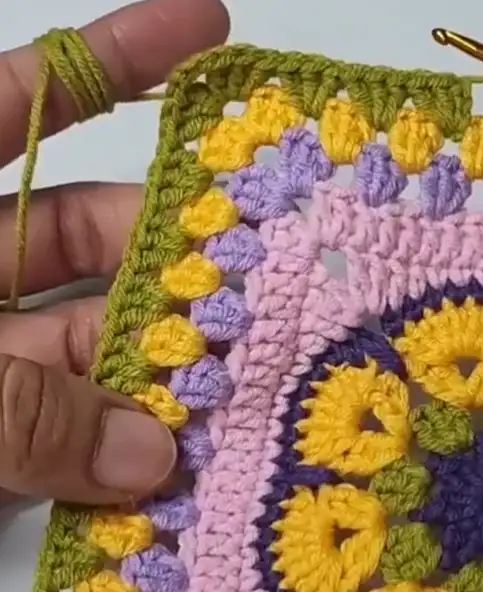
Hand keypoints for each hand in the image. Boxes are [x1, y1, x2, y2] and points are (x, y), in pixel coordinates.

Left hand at [0, 0, 228, 503]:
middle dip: (170, 252)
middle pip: (78, 234)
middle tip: (268, 276)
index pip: (17, 99)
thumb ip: (4, 413)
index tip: (211, 31)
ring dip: (153, 370)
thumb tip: (149, 455)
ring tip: (243, 391)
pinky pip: (51, 440)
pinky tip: (171, 469)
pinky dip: (107, 457)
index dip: (113, 60)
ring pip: (78, 346)